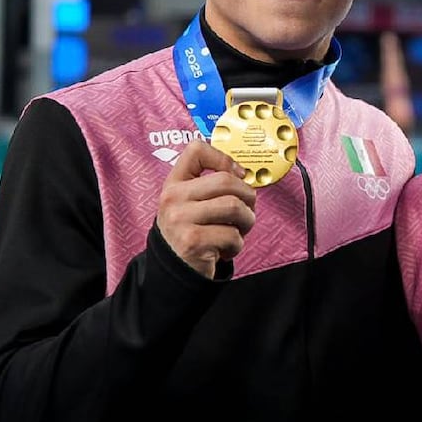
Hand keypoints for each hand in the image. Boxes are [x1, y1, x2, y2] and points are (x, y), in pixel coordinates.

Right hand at [157, 140, 257, 278]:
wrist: (174, 271)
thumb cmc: (192, 232)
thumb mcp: (191, 204)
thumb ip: (211, 186)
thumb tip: (244, 174)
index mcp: (174, 184)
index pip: (195, 150)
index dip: (223, 158)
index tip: (238, 174)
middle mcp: (173, 198)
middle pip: (225, 181)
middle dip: (247, 196)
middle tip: (248, 210)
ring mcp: (180, 220)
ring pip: (233, 207)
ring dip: (247, 221)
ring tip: (239, 231)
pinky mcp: (192, 241)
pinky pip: (232, 235)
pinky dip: (237, 244)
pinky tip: (226, 249)